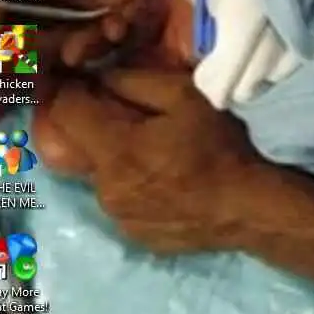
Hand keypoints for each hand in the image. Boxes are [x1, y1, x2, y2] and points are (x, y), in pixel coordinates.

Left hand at [0, 0, 144, 63]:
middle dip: (91, 38)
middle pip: (109, 15)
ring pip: (78, 36)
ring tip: (28, 53)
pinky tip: (12, 57)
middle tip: (70, 55)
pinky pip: (48, 47)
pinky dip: (32, 56)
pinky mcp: (36, 25)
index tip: (113, 32)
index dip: (127, 7)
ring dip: (57, 49)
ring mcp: (60, 2)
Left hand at [33, 69, 278, 253]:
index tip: (91, 84)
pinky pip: (121, 202)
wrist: (249, 210)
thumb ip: (135, 82)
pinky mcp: (133, 235)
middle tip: (134, 120)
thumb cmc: (219, 148)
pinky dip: (133, 188)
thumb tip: (102, 77)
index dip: (73, 91)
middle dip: (97, 127)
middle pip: (80, 147)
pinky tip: (165, 183)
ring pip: (101, 177)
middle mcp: (104, 188)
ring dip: (116, 160)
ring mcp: (117, 217)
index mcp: (113, 150)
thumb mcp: (184, 97)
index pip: (64, 112)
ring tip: (155, 155)